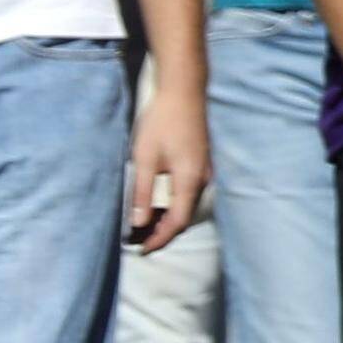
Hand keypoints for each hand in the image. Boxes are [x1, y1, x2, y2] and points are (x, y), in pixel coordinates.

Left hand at [124, 80, 211, 255]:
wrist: (184, 91)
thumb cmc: (162, 123)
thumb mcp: (145, 159)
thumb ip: (143, 193)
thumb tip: (138, 223)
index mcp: (189, 181)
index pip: (176, 222)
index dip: (159, 239)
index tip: (141, 251)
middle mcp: (202, 179)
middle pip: (184, 216)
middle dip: (162, 232)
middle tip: (139, 242)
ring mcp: (204, 170)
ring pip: (186, 205)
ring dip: (167, 218)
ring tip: (144, 225)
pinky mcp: (200, 162)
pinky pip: (188, 193)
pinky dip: (172, 204)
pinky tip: (157, 203)